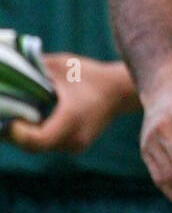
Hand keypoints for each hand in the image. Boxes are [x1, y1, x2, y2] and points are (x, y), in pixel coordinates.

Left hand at [6, 55, 133, 154]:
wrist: (119, 91)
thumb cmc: (88, 74)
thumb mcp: (59, 65)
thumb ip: (32, 67)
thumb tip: (5, 67)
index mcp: (72, 118)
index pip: (38, 139)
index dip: (17, 133)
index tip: (8, 117)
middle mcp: (75, 137)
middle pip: (33, 146)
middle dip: (12, 134)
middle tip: (1, 116)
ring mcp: (76, 145)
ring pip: (39, 148)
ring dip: (22, 135)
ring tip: (10, 117)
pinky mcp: (75, 146)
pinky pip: (48, 145)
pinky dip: (34, 135)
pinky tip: (26, 120)